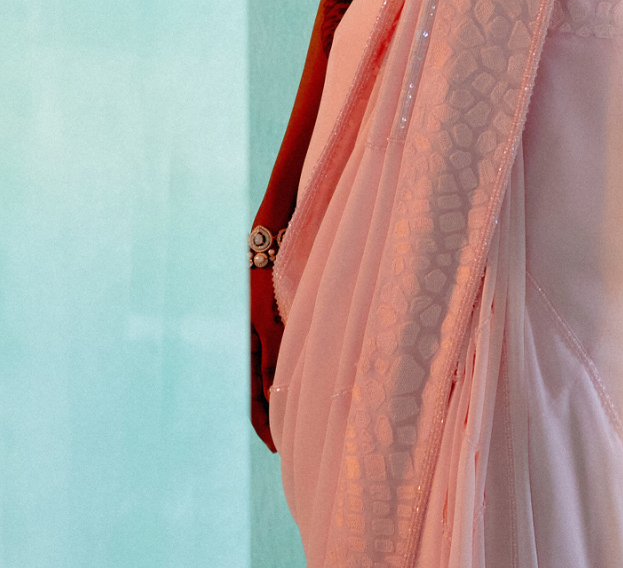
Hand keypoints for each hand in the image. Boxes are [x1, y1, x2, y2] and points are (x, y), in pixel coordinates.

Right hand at [250, 268, 284, 450]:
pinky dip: (285, 379)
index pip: (254, 400)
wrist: (267, 252)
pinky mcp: (274, 326)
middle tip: (287, 444)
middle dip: (272, 420)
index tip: (277, 448)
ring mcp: (263, 338)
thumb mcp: (269, 324)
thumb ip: (272, 358)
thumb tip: (272, 397)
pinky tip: (297, 386)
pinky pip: (279, 361)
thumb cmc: (267, 286)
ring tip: (296, 422)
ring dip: (280, 401)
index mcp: (248, 351)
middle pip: (262, 394)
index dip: (265, 426)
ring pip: (271, 380)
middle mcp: (254, 349)